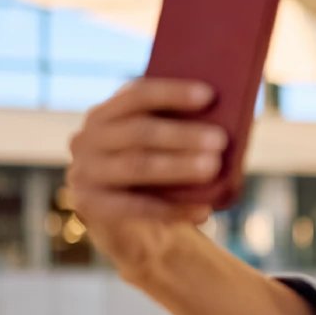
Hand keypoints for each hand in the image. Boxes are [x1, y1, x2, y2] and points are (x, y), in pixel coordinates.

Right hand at [67, 79, 222, 279]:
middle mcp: (87, 138)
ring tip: (213, 167)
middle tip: (220, 140)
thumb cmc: (157, 172)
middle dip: (182, 135)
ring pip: (136, 166)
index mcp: (107, 113)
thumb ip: (182, 128)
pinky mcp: (90, 205)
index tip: (209, 95)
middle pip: (139, 132)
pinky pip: (137, 207)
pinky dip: (174, 209)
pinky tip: (204, 210)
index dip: (172, 93)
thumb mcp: (164, 146)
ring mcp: (85, 171)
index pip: (137, 94)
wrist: (128, 221)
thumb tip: (230, 118)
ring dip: (178, 166)